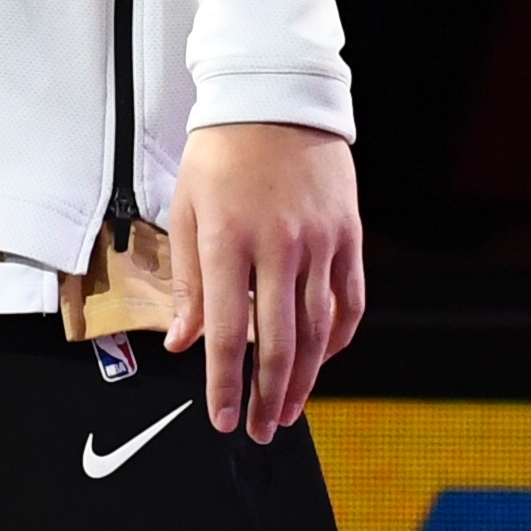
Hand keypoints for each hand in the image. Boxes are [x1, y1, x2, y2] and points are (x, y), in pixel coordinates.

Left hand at [164, 121, 363, 442]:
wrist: (275, 100)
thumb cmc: (219, 154)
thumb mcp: (186, 208)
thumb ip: (186, 280)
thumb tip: (181, 341)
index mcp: (227, 240)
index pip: (225, 330)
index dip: (224, 382)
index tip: (222, 418)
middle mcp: (277, 247)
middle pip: (278, 342)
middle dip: (269, 395)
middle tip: (260, 430)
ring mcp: (319, 243)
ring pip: (318, 331)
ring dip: (305, 378)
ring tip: (289, 409)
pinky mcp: (349, 237)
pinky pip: (349, 303)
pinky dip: (338, 339)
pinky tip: (323, 360)